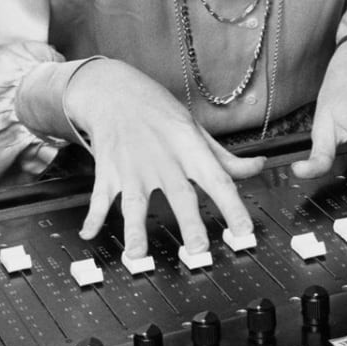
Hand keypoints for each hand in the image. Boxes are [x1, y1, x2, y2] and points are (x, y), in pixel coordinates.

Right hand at [64, 59, 264, 258]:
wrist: (116, 91)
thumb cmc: (159, 112)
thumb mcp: (195, 130)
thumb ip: (224, 157)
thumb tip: (257, 167)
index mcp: (190, 149)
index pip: (218, 179)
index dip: (234, 206)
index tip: (244, 231)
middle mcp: (164, 160)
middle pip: (180, 194)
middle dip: (190, 223)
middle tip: (198, 249)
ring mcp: (134, 167)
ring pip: (136, 202)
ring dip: (135, 230)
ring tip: (137, 254)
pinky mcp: (108, 171)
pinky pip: (100, 198)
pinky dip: (93, 217)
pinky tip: (89, 234)